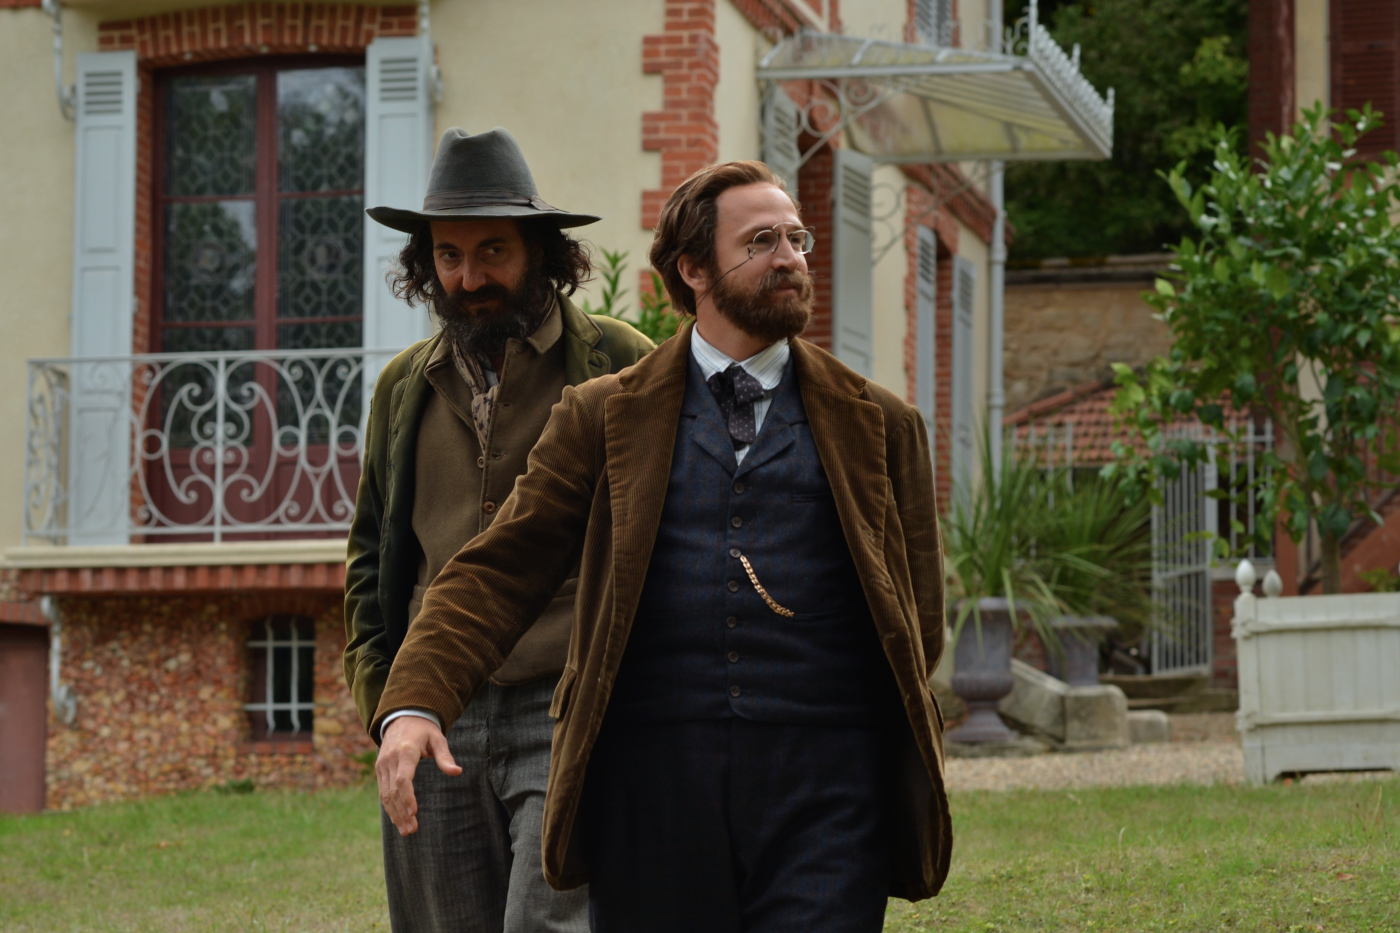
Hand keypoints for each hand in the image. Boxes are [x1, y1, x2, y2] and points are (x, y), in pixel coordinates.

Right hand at [376, 716, 461, 835]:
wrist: (402, 717)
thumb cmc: (424, 730)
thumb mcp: (438, 738)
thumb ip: (445, 757)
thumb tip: (457, 772)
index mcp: (406, 751)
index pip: (403, 779)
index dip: (407, 797)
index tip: (414, 812)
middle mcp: (390, 759)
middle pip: (393, 790)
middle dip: (401, 811)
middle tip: (412, 829)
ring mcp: (382, 765)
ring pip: (385, 794)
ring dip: (394, 814)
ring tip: (406, 831)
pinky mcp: (380, 769)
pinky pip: (382, 791)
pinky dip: (389, 807)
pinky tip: (398, 820)